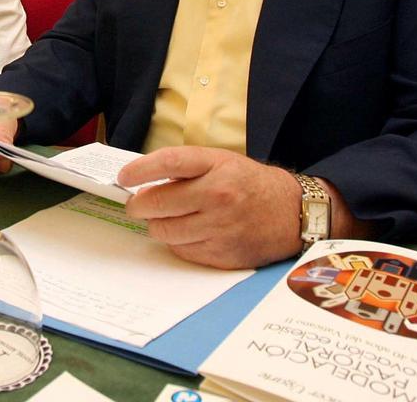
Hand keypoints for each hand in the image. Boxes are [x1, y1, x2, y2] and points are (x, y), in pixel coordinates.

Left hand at [117, 147, 302, 268]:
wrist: (292, 213)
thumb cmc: (249, 184)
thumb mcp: (221, 162)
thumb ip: (186, 169)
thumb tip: (143, 182)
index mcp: (216, 167)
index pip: (168, 163)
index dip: (140, 170)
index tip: (124, 177)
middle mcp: (218, 196)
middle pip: (158, 203)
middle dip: (138, 204)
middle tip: (136, 203)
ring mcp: (220, 228)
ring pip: (164, 230)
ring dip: (156, 224)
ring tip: (162, 218)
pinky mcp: (222, 255)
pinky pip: (181, 250)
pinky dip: (176, 242)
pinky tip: (185, 232)